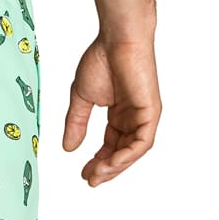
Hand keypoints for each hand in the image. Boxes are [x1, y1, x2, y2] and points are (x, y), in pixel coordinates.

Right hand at [62, 35, 161, 185]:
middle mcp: (133, 118)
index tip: (84, 173)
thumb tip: (67, 148)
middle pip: (121, 151)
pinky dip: (127, 155)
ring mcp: (143, 116)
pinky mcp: (151, 113)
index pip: (110, 144)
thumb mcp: (82, 97)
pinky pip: (142, 142)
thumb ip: (76, 122)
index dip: (98, 160)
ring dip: (115, 166)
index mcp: (118, 114)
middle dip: (106, 168)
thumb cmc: (100, 60)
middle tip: (90, 179)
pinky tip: (112, 162)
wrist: (116, 40)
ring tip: (97, 174)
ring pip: (132, 151)